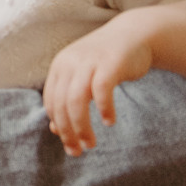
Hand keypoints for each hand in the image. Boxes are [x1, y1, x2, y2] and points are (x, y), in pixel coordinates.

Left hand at [44, 18, 155, 155]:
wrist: (134, 34)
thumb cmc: (107, 61)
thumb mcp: (83, 78)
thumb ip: (68, 99)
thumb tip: (55, 130)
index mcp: (59, 67)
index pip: (51, 102)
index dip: (58, 126)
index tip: (69, 145)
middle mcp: (69, 63)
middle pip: (61, 104)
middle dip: (68, 132)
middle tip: (78, 151)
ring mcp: (89, 62)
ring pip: (76, 101)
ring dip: (81, 126)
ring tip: (90, 144)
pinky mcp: (109, 64)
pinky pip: (101, 90)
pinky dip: (104, 109)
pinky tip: (110, 121)